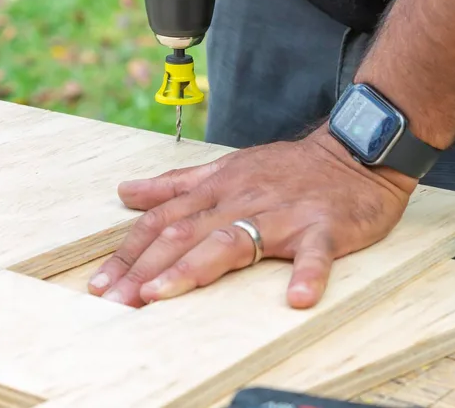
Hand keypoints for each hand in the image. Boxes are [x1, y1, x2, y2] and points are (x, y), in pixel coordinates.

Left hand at [88, 128, 415, 308]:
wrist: (354, 151)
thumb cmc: (288, 168)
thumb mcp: (227, 168)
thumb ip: (177, 184)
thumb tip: (127, 191)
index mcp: (218, 189)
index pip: (164, 221)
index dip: (130, 252)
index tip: (101, 284)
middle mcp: (242, 200)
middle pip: (185, 234)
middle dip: (146, 269)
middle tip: (117, 302)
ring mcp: (282, 214)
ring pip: (234, 240)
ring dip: (196, 267)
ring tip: (164, 294)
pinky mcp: (324, 227)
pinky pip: (315, 252)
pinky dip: (308, 273)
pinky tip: (298, 297)